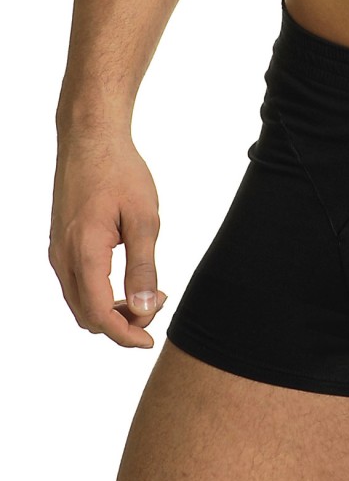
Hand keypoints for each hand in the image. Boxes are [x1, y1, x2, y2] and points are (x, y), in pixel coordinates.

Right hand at [49, 131, 167, 347]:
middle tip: (158, 302)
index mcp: (84, 253)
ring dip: (112, 308)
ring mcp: (58, 251)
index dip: (126, 335)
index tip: (150, 340)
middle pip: (87, 315)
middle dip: (123, 322)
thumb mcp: (144, 219)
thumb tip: (146, 307)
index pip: (101, 315)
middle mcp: (63, 258)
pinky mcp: (61, 242)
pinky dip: (101, 292)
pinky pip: (77, 283)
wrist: (91, 139)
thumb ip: (143, 266)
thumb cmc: (121, 173)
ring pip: (80, 302)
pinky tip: (128, 277)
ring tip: (148, 290)